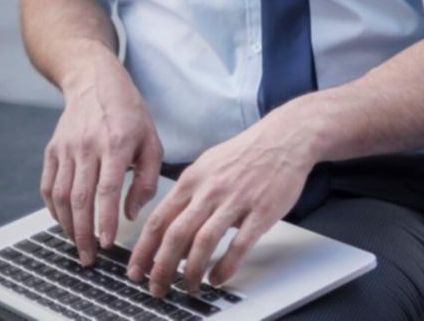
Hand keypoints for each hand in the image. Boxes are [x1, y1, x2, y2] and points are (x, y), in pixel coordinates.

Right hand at [40, 47, 162, 266]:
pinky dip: (53, 210)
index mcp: (118, 143)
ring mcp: (66, 149)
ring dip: (68, 226)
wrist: (95, 83)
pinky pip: (47, 187)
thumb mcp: (153, 141)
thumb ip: (147, 179)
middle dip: (84, 233)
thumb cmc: (131, 114)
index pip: (107, 189)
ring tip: (79, 245)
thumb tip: (130, 213)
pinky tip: (65, 223)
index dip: (105, 219)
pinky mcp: (52, 151)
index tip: (107, 243)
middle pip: (79, 198)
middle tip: (90, 257)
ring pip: (60, 196)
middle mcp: (88, 146)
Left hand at [126, 103, 319, 295]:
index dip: (143, 250)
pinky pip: (238, 246)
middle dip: (161, 268)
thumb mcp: (208, 164)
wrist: (287, 136)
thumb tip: (172, 228)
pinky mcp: (262, 211)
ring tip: (189, 286)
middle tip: (157, 287)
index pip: (158, 220)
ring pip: (203, 243)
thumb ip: (188, 194)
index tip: (136, 269)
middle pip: (176, 235)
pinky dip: (225, 267)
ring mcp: (237, 200)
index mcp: (193, 179)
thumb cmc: (248, 152)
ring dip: (191, 272)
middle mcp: (211, 190)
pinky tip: (218, 277)